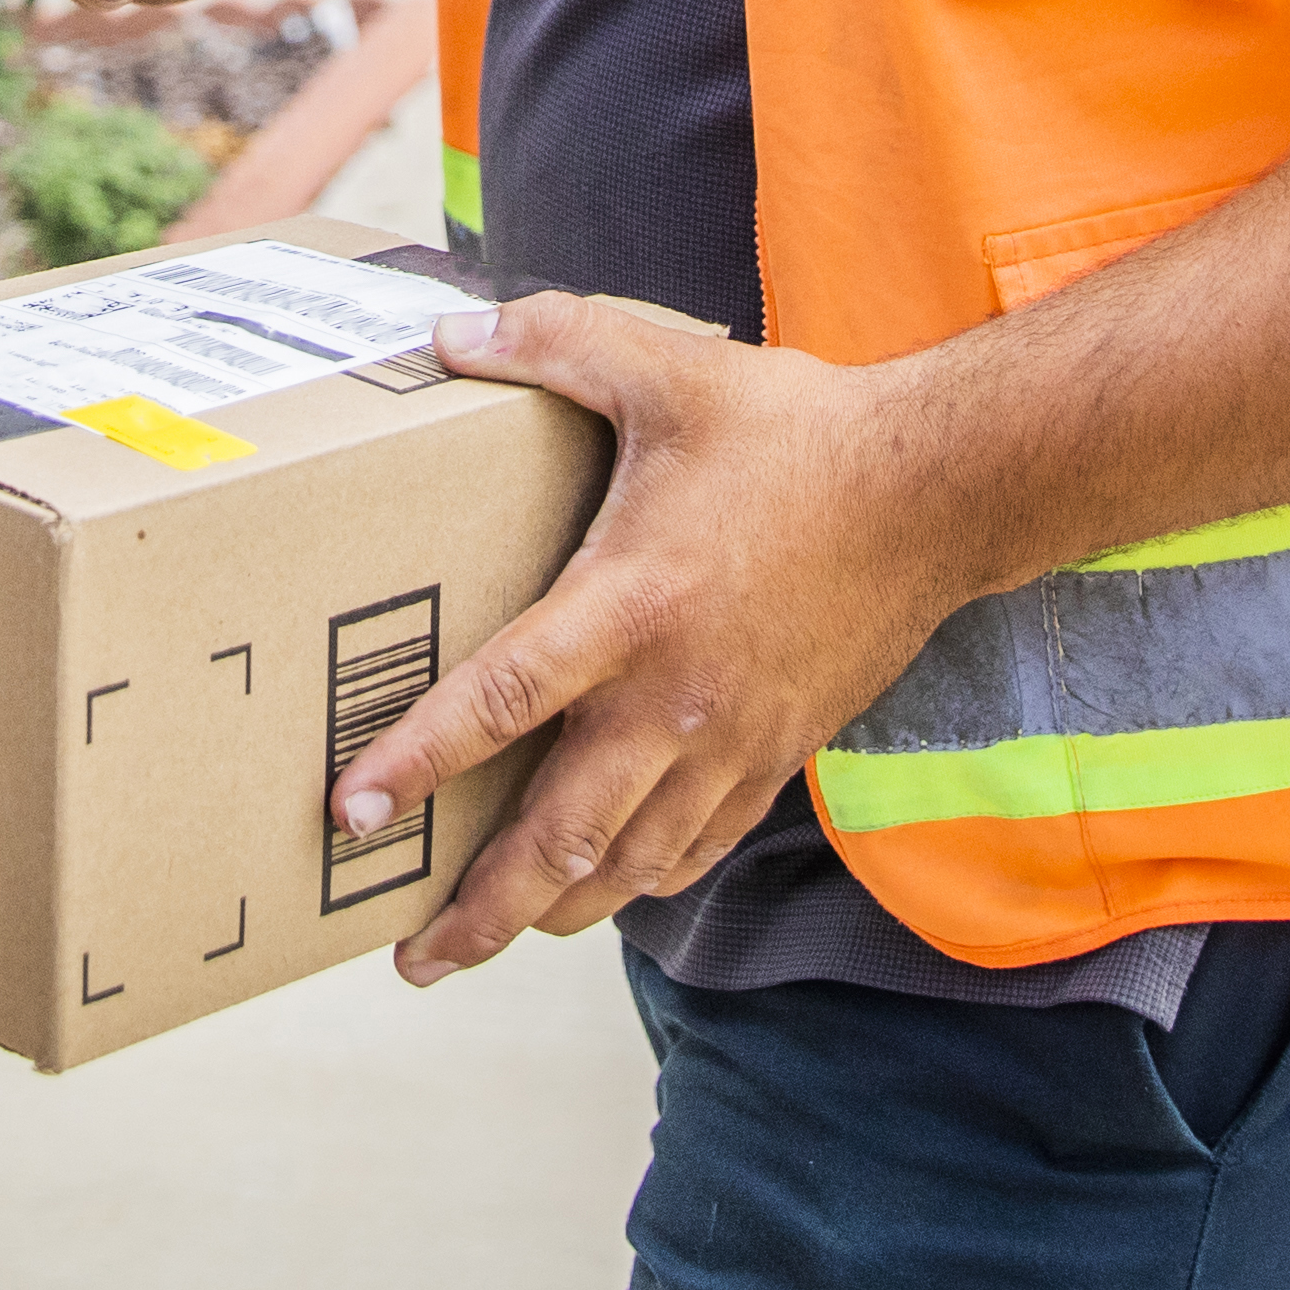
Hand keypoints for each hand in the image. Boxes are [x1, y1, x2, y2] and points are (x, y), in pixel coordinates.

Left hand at [325, 294, 968, 980]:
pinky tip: (602, 893)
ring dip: (549, 914)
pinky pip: (695, 847)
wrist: (938, 491)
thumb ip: (550, 340)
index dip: (419, 763)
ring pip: (626, 864)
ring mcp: (729, 740)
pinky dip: (638, 881)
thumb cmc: (797, 431)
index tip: (352, 812)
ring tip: (483, 942)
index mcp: (629, 602)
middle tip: (411, 956)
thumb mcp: (665, 366)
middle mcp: (674, 696)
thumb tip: (445, 333)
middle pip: (559, 835)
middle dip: (479, 911)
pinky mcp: (776, 756)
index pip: (501, 701)